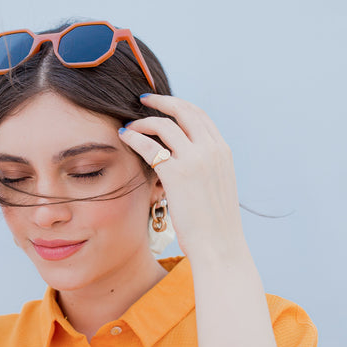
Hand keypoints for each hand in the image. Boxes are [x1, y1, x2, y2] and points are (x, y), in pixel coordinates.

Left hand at [118, 94, 246, 262]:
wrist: (220, 246)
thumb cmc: (214, 224)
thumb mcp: (217, 187)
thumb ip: (205, 168)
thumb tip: (185, 160)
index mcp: (223, 152)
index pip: (199, 116)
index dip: (178, 105)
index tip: (161, 104)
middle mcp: (212, 150)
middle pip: (183, 110)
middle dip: (160, 101)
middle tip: (142, 100)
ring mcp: (196, 160)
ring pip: (164, 125)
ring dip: (143, 121)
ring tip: (129, 126)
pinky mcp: (177, 174)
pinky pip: (149, 146)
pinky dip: (134, 137)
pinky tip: (124, 138)